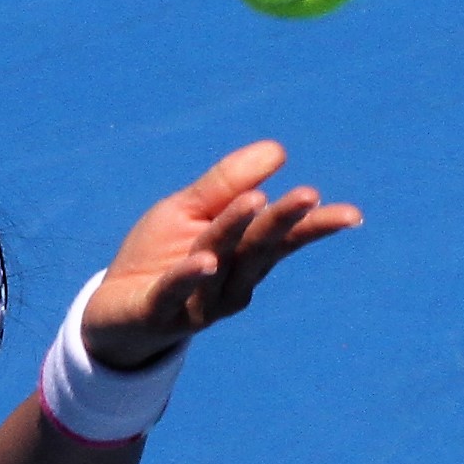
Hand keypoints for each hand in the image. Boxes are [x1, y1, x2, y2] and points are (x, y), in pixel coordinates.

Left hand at [78, 140, 363, 371]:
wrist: (112, 311)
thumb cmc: (159, 256)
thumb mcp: (188, 210)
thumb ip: (227, 184)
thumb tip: (278, 150)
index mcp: (243, 254)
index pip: (284, 237)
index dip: (315, 226)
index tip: (351, 215)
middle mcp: (231, 281)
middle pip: (257, 247)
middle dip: (282, 220)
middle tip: (308, 195)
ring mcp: (199, 302)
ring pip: (219, 261)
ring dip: (236, 233)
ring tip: (256, 203)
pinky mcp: (161, 313)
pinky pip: (176, 292)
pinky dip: (191, 277)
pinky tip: (205, 261)